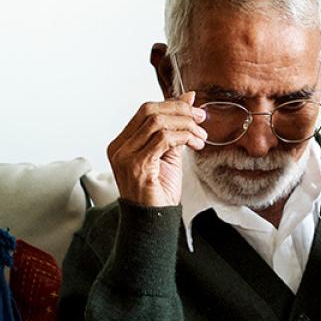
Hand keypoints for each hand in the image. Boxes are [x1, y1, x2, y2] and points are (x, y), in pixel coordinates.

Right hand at [107, 92, 206, 207]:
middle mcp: (119, 147)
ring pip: (157, 123)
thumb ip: (175, 129)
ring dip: (185, 125)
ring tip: (201, 136)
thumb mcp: (168, 154)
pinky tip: (195, 144)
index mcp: (122, 143)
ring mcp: (125, 156)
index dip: (171, 104)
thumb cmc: (158, 193)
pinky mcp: (137, 165)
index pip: (145, 111)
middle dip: (179, 110)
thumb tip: (187, 99)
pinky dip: (184, 137)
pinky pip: (163, 140)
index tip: (193, 108)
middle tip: (201, 118)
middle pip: (149, 111)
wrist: (153, 221)